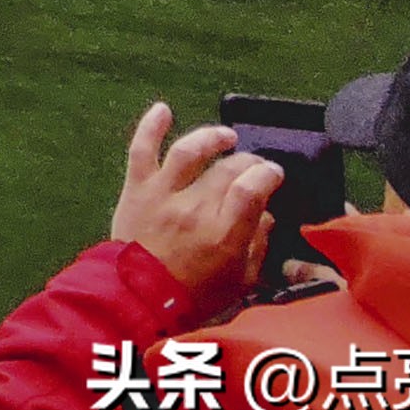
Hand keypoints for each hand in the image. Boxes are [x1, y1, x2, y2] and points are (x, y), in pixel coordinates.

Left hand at [109, 102, 285, 316]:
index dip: (268, 174)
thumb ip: (257, 246)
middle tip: (254, 166)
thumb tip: (266, 215)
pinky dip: (150, 126)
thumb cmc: (193, 296)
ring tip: (227, 137)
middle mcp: (194, 209)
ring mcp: (162, 195)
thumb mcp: (240, 282)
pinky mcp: (136, 189)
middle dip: (248, 161)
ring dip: (212, 138)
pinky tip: (163, 109)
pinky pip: (142, 150)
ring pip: (189, 151)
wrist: (136, 300)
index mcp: (223, 235)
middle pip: (227, 168)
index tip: (274, 173)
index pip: (252, 189)